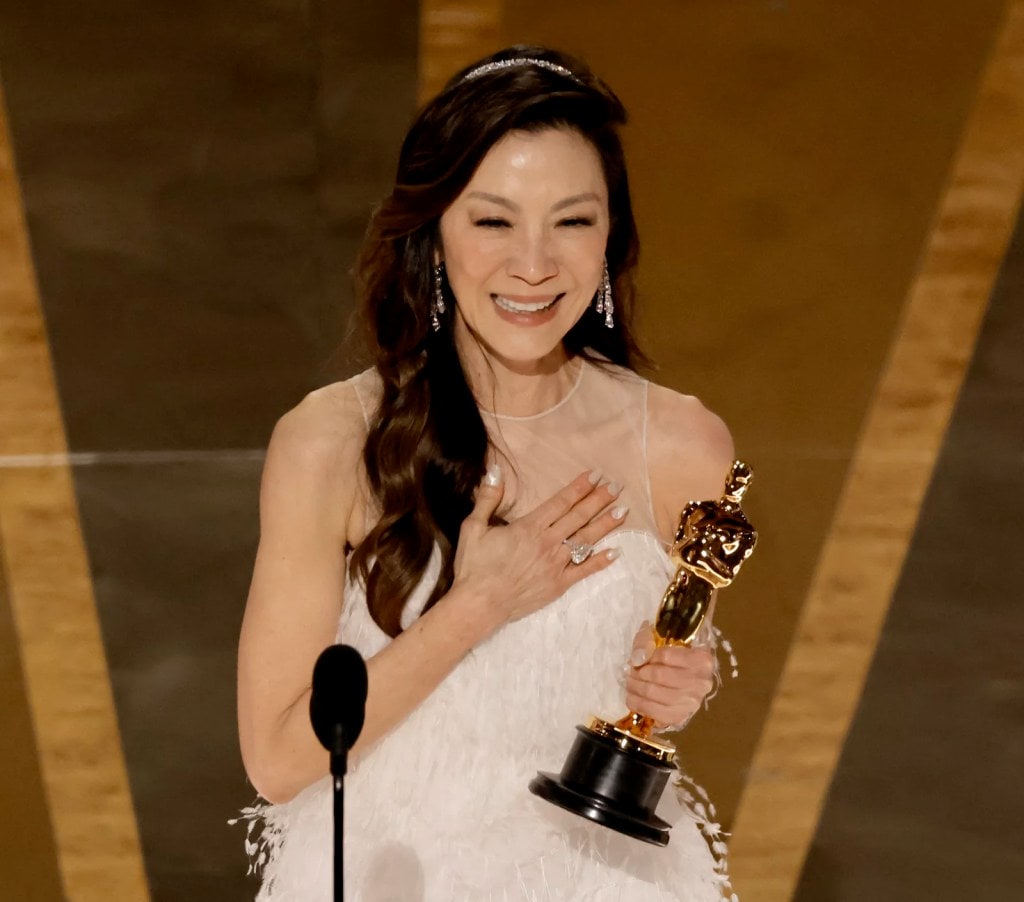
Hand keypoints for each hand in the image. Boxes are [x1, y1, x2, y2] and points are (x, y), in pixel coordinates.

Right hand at [452, 466, 624, 628]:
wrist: (479, 605)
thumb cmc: (474, 567)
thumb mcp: (473, 527)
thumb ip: (487, 499)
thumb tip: (495, 472)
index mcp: (529, 528)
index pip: (561, 502)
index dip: (579, 487)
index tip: (596, 475)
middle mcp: (547, 543)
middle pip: (578, 517)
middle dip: (598, 500)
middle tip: (616, 487)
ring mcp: (555, 565)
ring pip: (586, 541)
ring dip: (605, 525)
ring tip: (623, 511)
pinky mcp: (557, 585)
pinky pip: (584, 571)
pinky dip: (600, 561)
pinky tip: (615, 552)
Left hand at [624, 624, 715, 728]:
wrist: (683, 674)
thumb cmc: (670, 652)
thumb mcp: (657, 636)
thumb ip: (646, 642)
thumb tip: (638, 659)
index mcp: (702, 659)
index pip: (666, 656)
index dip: (648, 656)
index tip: (640, 658)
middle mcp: (702, 683)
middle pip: (659, 676)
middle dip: (639, 673)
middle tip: (630, 671)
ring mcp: (692, 702)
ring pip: (655, 694)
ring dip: (636, 688)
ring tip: (630, 682)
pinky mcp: (681, 717)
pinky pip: (655, 713)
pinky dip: (639, 705)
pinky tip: (632, 698)